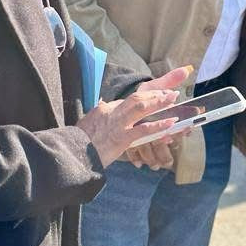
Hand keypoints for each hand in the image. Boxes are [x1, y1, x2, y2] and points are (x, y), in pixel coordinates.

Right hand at [77, 67, 191, 168]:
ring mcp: (117, 124)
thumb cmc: (79, 143)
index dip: (146, 96)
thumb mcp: (88, 123)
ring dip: (159, 102)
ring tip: (172, 98)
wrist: (73, 154)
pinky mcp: (121, 138)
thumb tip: (102, 103)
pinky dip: (158, 126)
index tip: (158, 93)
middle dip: (155, 93)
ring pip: (141, 107)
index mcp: (105, 109)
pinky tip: (169, 123)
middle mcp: (112, 112)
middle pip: (137, 97)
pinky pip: (143, 130)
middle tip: (170, 91)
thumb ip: (99, 113)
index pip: (129, 99)